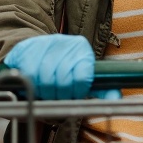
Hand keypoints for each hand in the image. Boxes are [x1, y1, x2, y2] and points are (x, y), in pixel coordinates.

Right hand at [4, 35, 119, 99]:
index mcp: (83, 50)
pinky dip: (31, 85)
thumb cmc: (64, 69)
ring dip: (45, 92)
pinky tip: (35, 84)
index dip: (76, 93)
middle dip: (60, 95)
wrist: (37, 52)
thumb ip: (102, 90)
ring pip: (45, 79)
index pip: (82, 78)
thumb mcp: (85, 78)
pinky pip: (29, 74)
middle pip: (63, 81)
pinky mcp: (27, 48)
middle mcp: (65, 43)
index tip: (73, 95)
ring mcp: (45, 44)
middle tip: (58, 97)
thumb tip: (116, 98)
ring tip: (47, 92)